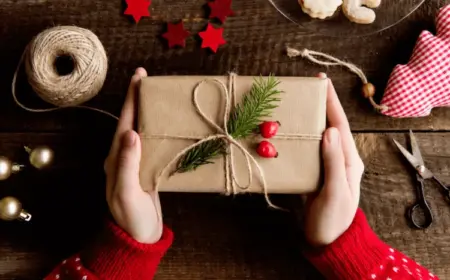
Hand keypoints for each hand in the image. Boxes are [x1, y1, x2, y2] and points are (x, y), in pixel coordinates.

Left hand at [104, 67, 162, 243]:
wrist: (139, 237)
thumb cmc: (131, 218)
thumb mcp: (126, 192)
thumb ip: (126, 163)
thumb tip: (131, 132)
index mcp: (116, 159)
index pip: (125, 122)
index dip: (131, 99)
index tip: (138, 77)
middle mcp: (125, 157)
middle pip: (133, 121)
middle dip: (139, 99)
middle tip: (149, 80)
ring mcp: (137, 163)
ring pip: (144, 130)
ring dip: (151, 113)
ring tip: (162, 97)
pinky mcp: (149, 170)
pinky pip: (154, 144)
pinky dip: (160, 130)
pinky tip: (170, 125)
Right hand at [304, 74, 363, 245]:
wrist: (327, 241)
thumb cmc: (334, 219)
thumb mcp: (336, 191)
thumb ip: (333, 162)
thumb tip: (329, 131)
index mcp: (348, 160)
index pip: (339, 125)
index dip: (331, 103)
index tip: (322, 82)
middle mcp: (337, 158)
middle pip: (327, 126)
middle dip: (318, 107)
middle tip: (303, 90)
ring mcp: (324, 166)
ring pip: (314, 137)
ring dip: (304, 121)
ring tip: (291, 107)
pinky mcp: (312, 174)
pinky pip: (304, 152)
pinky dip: (295, 140)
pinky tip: (283, 134)